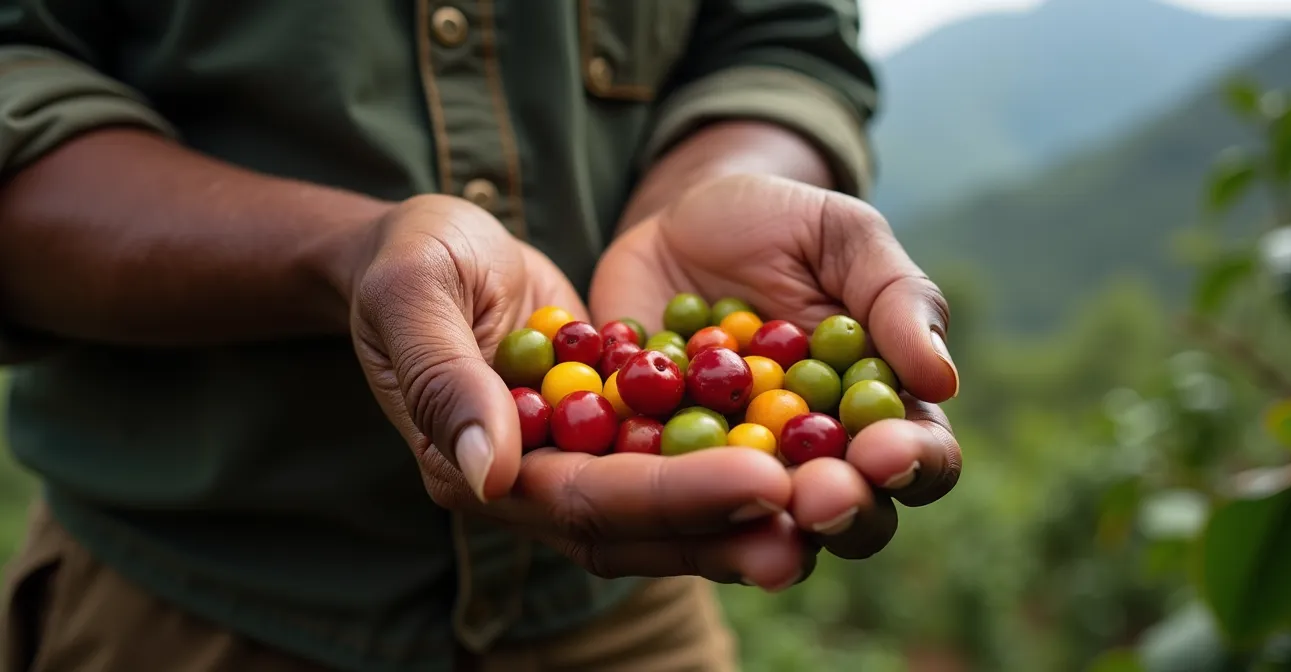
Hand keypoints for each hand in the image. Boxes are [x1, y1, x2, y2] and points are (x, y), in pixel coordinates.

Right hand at [341, 195, 804, 589]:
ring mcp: (573, 468)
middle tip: (831, 512)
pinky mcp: (609, 441)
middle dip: (735, 523)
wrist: (433, 246)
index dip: (674, 497)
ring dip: (753, 514)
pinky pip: (679, 465)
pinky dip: (742, 464)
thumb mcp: (412, 291)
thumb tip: (492, 474)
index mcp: (472, 468)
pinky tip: (811, 458)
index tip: (763, 481)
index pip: (584, 501)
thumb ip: (445, 378)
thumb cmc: (412, 258)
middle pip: (641, 528)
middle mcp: (529, 489)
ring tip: (841, 504)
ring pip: (670, 513)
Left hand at [590, 174, 962, 568]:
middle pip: (847, 514)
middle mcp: (817, 457)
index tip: (885, 452)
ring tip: (749, 505)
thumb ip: (896, 297)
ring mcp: (737, 471)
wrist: (673, 223)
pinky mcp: (664, 468)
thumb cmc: (777, 225)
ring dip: (757, 528)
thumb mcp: (840, 236)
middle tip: (817, 499)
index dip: (913, 464)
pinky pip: (663, 493)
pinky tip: (653, 489)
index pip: (921, 457)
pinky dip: (661, 496)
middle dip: (839, 512)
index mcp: (882, 409)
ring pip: (757, 524)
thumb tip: (940, 379)